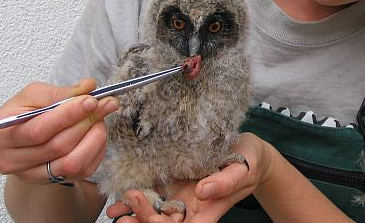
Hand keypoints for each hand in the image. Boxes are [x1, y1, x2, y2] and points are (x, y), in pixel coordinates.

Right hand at [0, 78, 118, 185]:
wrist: (23, 136)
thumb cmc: (25, 112)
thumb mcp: (34, 95)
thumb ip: (60, 91)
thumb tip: (88, 87)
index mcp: (0, 135)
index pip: (39, 129)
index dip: (68, 115)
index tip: (91, 101)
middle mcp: (11, 161)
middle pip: (58, 146)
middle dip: (86, 122)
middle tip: (106, 104)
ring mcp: (31, 176)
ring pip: (73, 163)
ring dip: (94, 138)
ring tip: (101, 118)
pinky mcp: (52, 181)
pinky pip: (83, 170)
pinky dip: (96, 150)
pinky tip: (97, 133)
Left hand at [106, 132, 272, 222]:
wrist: (246, 149)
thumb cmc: (249, 160)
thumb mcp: (242, 170)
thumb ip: (225, 182)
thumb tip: (202, 191)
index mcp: (208, 211)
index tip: (151, 221)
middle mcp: (191, 208)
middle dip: (144, 220)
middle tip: (125, 214)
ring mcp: (180, 195)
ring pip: (154, 211)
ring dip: (134, 213)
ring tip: (115, 211)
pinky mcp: (173, 181)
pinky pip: (152, 192)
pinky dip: (135, 197)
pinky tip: (119, 198)